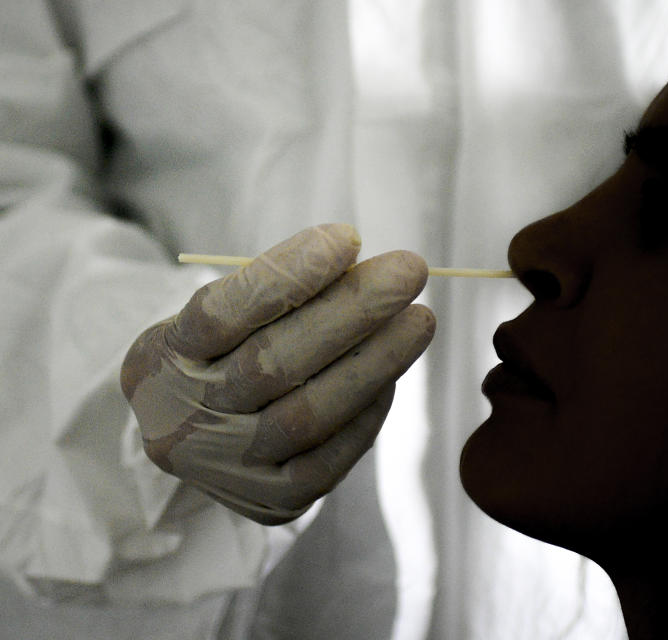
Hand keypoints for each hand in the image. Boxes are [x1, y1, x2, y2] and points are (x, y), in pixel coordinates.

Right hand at [121, 224, 434, 524]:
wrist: (189, 439)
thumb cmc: (216, 358)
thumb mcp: (217, 318)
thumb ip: (274, 293)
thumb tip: (356, 261)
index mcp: (159, 359)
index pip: (221, 314)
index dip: (287, 275)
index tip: (347, 238)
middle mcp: (184, 420)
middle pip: (273, 364)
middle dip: (352, 312)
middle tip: (410, 270)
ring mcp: (227, 468)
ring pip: (308, 414)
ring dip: (374, 361)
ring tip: (419, 320)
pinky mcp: (272, 500)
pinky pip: (330, 458)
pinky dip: (367, 413)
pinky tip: (392, 373)